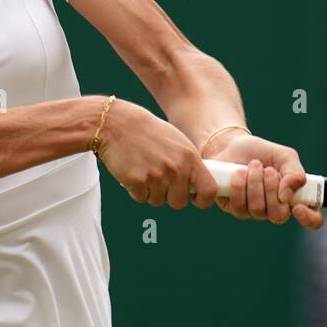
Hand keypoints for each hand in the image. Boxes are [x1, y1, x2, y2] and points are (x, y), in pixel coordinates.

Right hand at [96, 101, 216, 210]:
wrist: (117, 124)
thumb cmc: (147, 132)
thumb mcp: (177, 142)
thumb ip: (188, 163)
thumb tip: (196, 185)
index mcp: (189, 157)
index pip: (208, 190)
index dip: (203, 200)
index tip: (195, 199)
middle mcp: (176, 169)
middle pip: (180, 202)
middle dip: (170, 196)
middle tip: (160, 180)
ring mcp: (156, 176)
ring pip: (158, 201)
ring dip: (151, 191)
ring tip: (144, 169)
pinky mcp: (138, 182)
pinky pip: (141, 198)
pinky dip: (136, 190)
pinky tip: (134, 171)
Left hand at [204, 132, 322, 229]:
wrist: (233, 145)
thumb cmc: (262, 152)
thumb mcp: (285, 156)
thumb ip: (295, 173)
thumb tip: (287, 195)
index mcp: (295, 197)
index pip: (313, 219)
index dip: (309, 219)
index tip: (298, 207)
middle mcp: (276, 209)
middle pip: (279, 215)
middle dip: (272, 189)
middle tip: (268, 169)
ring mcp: (255, 212)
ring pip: (257, 209)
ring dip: (255, 183)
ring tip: (253, 165)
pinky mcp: (236, 209)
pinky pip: (239, 206)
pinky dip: (239, 185)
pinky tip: (238, 172)